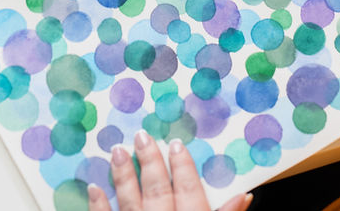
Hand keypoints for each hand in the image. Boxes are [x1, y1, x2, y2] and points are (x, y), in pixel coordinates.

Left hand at [88, 130, 252, 210]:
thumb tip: (246, 194)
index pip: (190, 192)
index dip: (184, 167)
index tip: (177, 144)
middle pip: (158, 191)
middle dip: (151, 162)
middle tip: (143, 136)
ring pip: (131, 203)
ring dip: (124, 176)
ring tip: (117, 151)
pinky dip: (99, 205)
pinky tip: (93, 187)